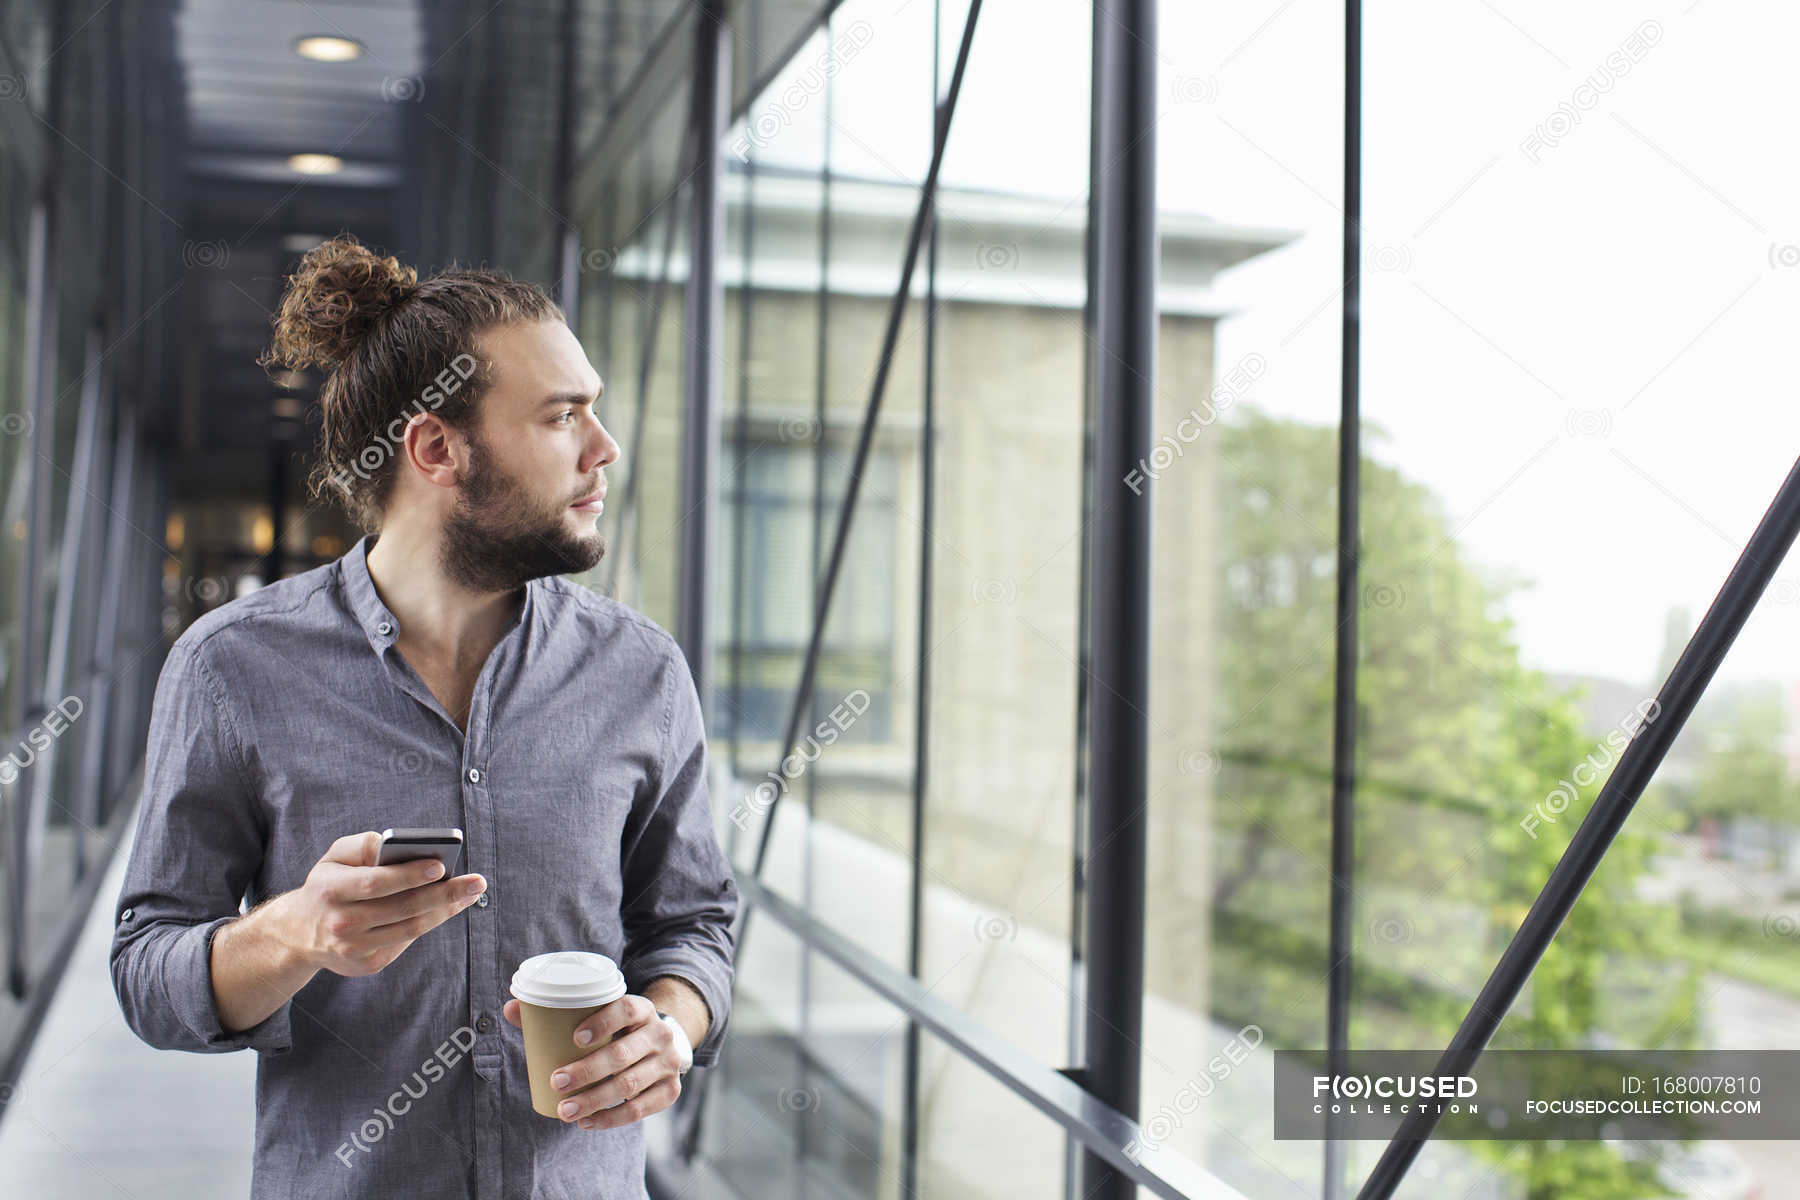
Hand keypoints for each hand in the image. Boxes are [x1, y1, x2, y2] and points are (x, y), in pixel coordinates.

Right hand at [274, 831, 486, 977]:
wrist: (299, 933)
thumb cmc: (327, 885)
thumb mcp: (334, 857)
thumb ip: (363, 845)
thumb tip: (398, 845)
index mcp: (331, 890)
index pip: (376, 883)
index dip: (410, 875)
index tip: (441, 866)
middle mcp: (341, 923)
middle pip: (402, 909)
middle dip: (444, 894)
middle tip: (477, 882)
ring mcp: (354, 949)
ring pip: (410, 928)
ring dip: (444, 910)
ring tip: (469, 893)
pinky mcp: (367, 964)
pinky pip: (405, 941)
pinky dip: (428, 923)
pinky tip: (446, 908)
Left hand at [500, 993, 682, 1129]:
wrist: (663, 1044)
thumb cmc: (619, 1029)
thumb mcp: (601, 1014)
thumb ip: (556, 1012)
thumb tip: (510, 1009)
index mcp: (642, 1009)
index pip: (626, 1009)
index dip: (602, 1022)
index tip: (574, 1038)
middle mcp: (660, 1034)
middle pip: (623, 1054)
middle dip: (587, 1071)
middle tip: (557, 1081)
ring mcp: (668, 1064)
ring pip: (630, 1084)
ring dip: (594, 1101)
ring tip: (565, 1110)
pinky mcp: (670, 1091)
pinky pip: (640, 1110)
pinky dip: (612, 1119)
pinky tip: (588, 1122)